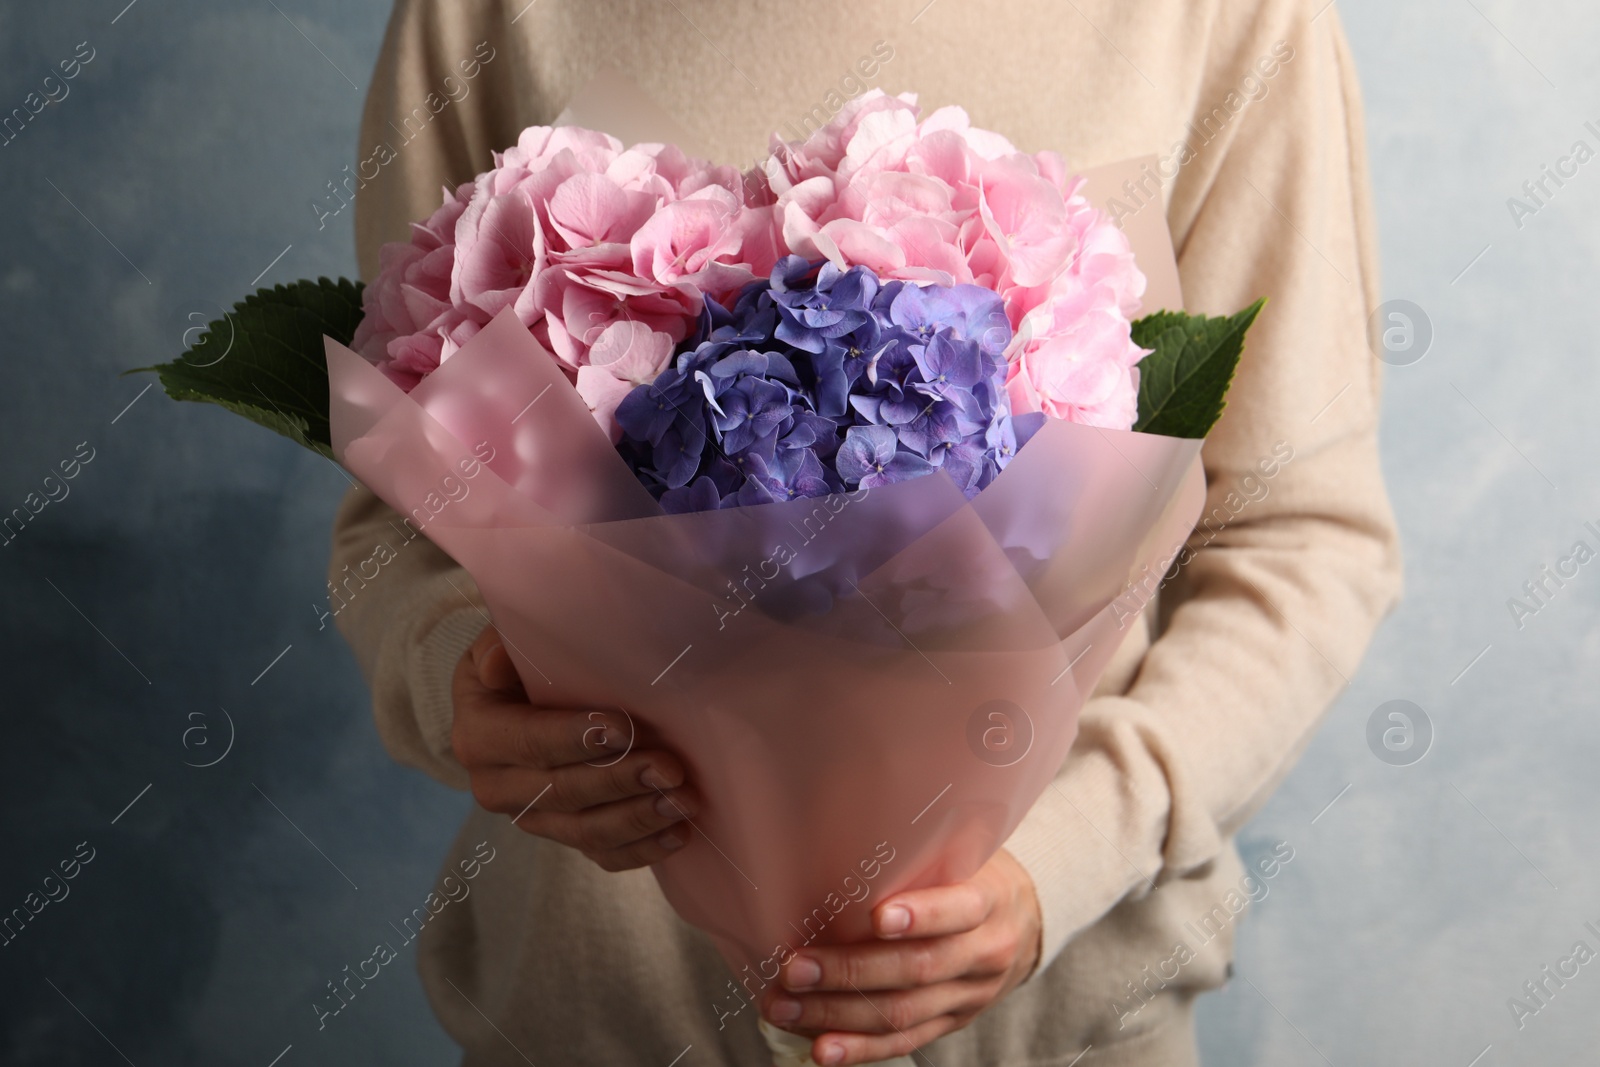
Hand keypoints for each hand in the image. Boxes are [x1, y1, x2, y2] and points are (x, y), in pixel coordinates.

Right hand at [450, 625, 696, 870]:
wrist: (512, 706)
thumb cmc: (515, 667)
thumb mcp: (498, 646)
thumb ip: (500, 648)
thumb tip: (499, 662)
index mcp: (479, 736)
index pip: (529, 741)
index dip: (575, 739)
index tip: (624, 730)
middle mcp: (497, 786)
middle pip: (563, 793)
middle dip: (620, 782)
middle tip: (669, 769)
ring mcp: (531, 818)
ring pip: (585, 831)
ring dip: (638, 819)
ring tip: (682, 801)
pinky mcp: (562, 835)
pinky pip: (600, 855)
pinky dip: (640, 850)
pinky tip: (677, 834)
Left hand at [760, 849, 1040, 1065]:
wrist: (1026, 923)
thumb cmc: (975, 876)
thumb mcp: (965, 854)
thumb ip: (921, 859)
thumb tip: (836, 847)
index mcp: (989, 901)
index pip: (959, 911)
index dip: (921, 916)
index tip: (875, 917)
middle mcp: (983, 953)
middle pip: (917, 970)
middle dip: (850, 972)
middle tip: (794, 968)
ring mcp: (968, 996)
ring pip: (903, 1013)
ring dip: (838, 1015)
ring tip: (785, 1008)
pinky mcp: (952, 1023)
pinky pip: (904, 1043)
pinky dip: (860, 1049)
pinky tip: (821, 1050)